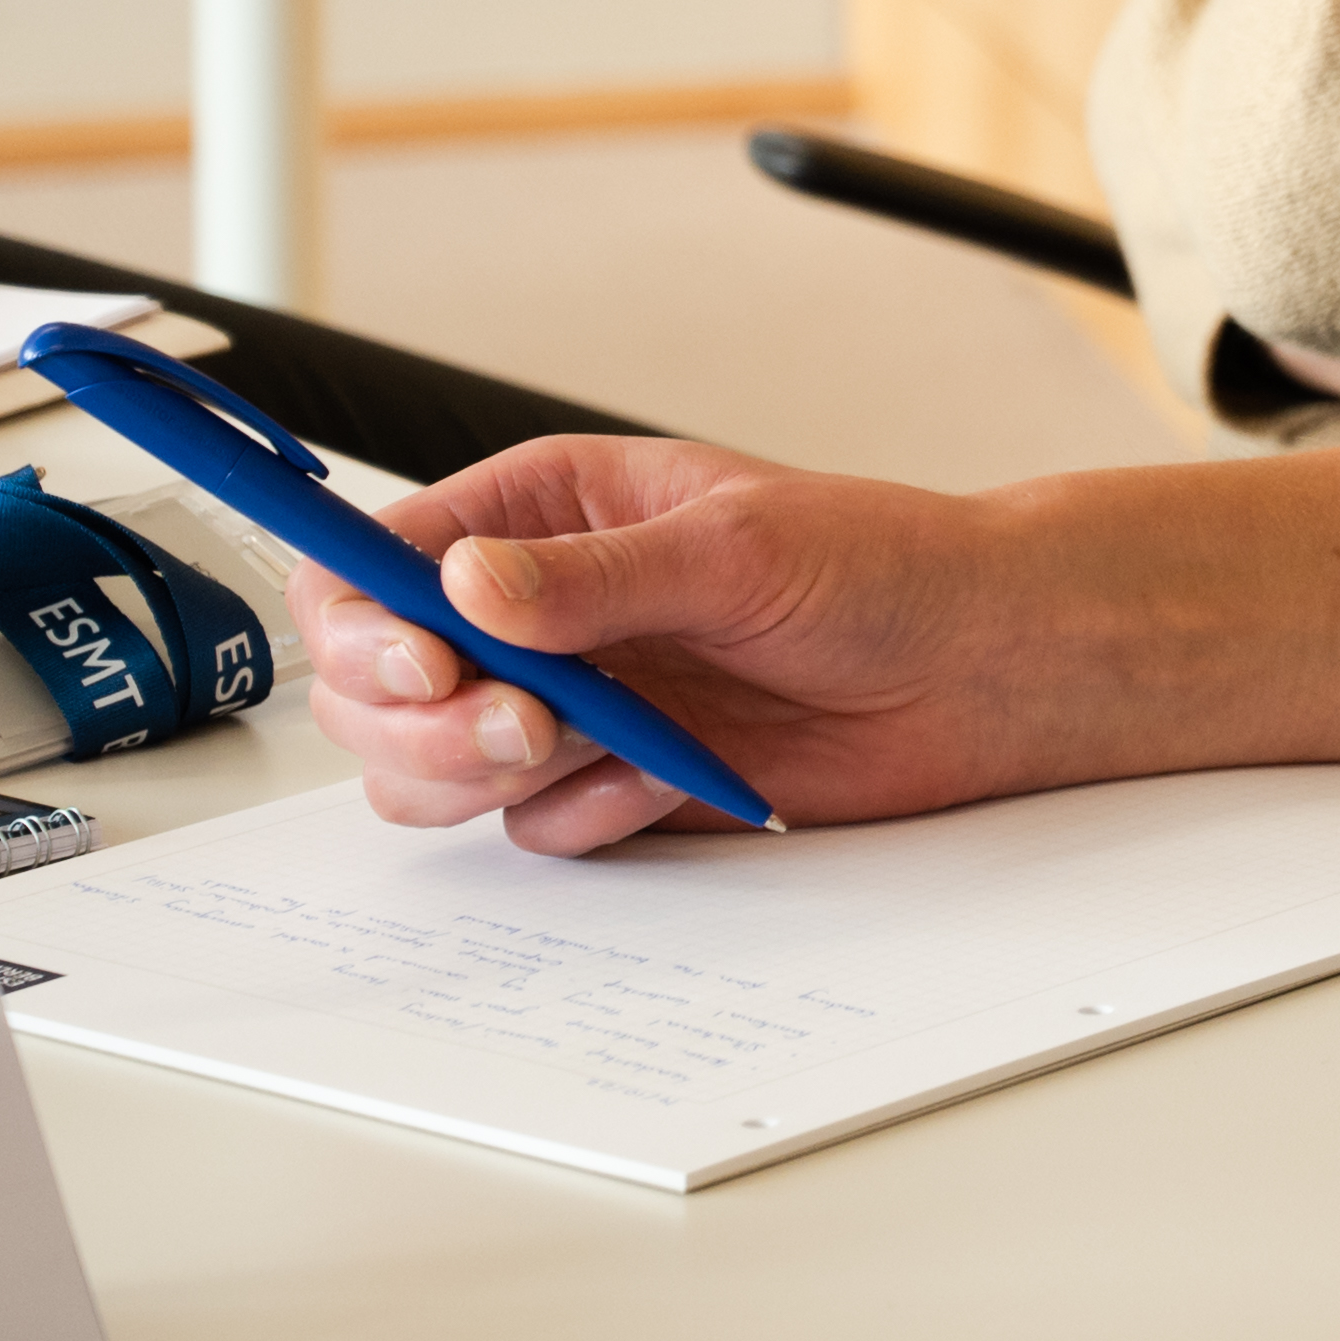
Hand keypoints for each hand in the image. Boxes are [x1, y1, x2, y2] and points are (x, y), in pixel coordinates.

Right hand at [295, 438, 1064, 854]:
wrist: (976, 666)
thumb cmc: (881, 566)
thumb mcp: (737, 547)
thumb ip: (594, 580)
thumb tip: (462, 585)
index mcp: (546, 513)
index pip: (374, 564)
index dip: (363, 624)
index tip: (422, 665)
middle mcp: (535, 608)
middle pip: (373, 685)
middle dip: (421, 722)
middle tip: (524, 728)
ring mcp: (567, 698)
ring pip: (427, 767)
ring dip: (479, 775)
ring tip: (592, 745)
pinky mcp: (610, 778)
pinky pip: (530, 827)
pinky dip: (583, 815)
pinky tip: (669, 776)